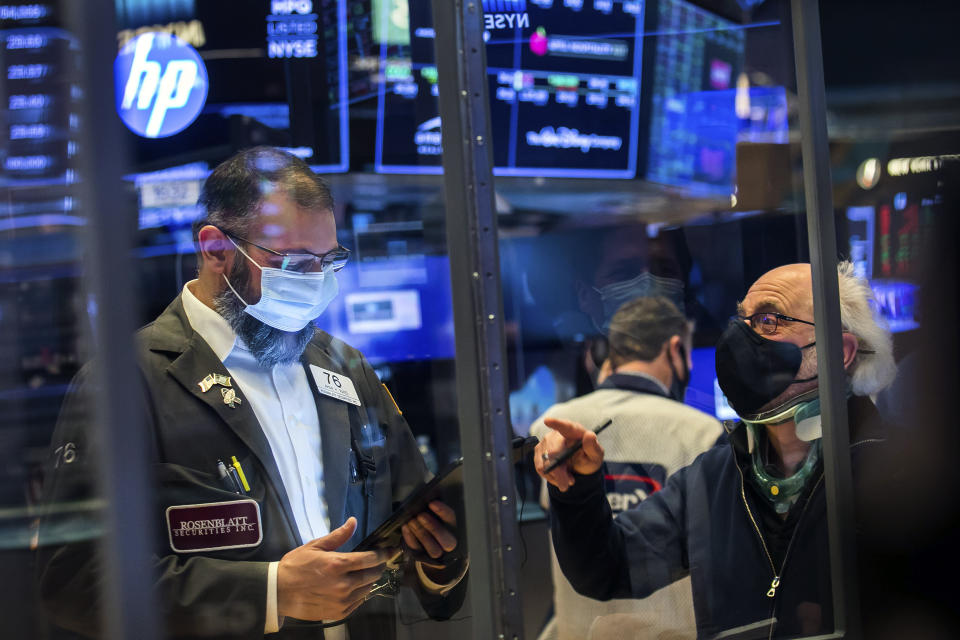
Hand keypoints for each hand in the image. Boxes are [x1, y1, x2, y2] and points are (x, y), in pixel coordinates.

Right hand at [277, 517, 391, 621]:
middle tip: (377, 561)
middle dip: (377, 566)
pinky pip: (358, 602)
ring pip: (367, 589)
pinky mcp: (339, 613)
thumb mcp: (315, 546)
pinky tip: (352, 587)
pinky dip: (359, 594)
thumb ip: (338, 536)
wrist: (278, 592)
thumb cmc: (295, 566)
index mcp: (337, 564)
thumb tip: (353, 522)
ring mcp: (342, 601)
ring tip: (363, 574)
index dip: (383, 554)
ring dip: (368, 581)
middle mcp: (343, 584)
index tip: (389, 550)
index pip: (370, 559)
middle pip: (373, 575)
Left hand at [400, 501, 457, 561]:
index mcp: (455, 529)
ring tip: (411, 521)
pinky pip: (418, 550)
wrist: (426, 540)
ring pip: (434, 550)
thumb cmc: (432, 520)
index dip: (443, 512)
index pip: (453, 521)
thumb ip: (436, 508)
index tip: (432, 503)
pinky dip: (410, 538)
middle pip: (447, 541)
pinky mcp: (423, 557)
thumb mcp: (437, 513)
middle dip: (433, 527)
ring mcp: (437, 552)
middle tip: (421, 515)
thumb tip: (428, 497)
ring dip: (422, 534)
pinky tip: (406, 527)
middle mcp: (448, 544)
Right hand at [534, 417, 604, 491]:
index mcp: (573, 431)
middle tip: (569, 482)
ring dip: (557, 475)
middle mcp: (557, 434)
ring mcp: (546, 442)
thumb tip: (590, 435)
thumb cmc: (589, 458)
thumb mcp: (596, 455)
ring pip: (545, 462)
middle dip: (559, 470)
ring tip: (569, 479)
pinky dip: (551, 476)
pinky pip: (540, 467)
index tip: (547, 421)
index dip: (555, 423)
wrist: (580, 468)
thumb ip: (593, 447)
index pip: (564, 426)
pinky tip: (560, 477)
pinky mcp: (539, 452)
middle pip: (552, 451)